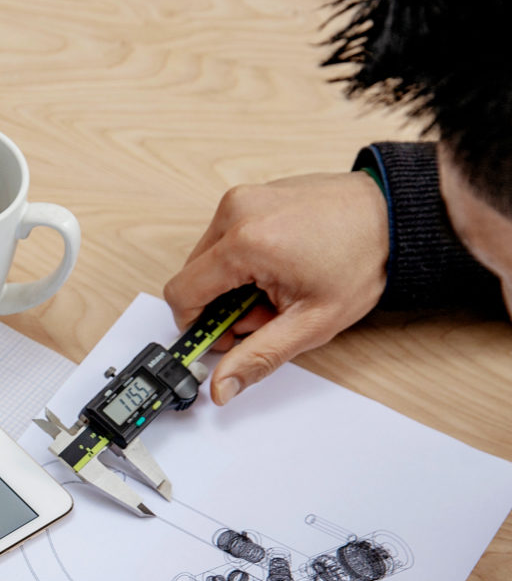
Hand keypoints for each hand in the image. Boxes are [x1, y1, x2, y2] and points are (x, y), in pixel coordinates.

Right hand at [162, 172, 387, 404]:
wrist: (398, 217)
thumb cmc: (363, 260)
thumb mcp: (312, 322)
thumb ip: (259, 356)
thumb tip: (222, 386)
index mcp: (243, 242)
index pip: (181, 295)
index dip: (197, 326)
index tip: (225, 338)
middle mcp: (235, 212)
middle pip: (194, 277)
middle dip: (222, 305)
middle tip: (267, 312)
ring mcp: (242, 198)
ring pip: (209, 258)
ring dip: (233, 283)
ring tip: (278, 287)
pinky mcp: (251, 194)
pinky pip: (226, 237)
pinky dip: (244, 259)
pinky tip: (281, 266)